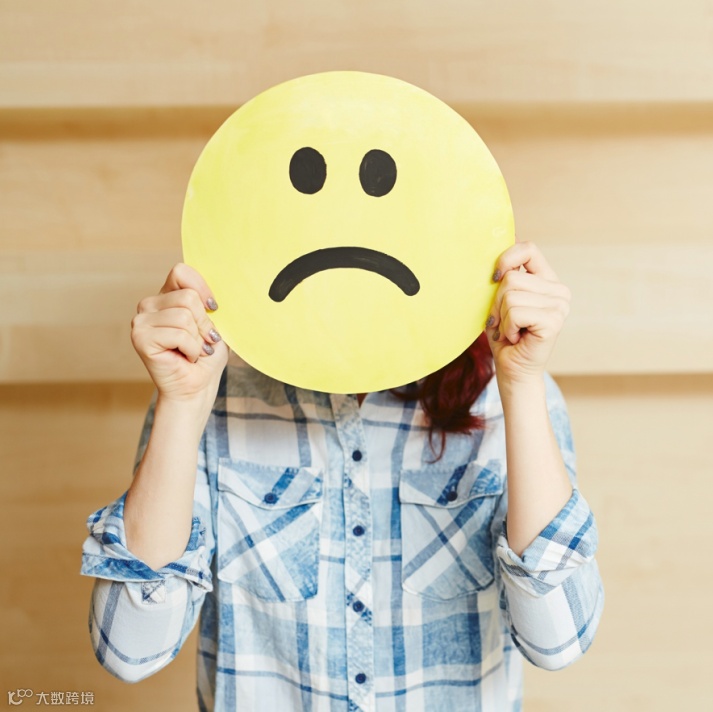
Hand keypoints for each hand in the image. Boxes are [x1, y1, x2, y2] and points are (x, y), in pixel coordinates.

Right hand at [131, 263, 228, 402]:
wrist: (198, 386)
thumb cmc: (207, 355)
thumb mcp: (215, 323)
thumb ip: (210, 303)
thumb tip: (217, 288)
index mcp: (167, 295)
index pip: (181, 272)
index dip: (202, 288)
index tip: (213, 309)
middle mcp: (150, 304)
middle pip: (188, 297)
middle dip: (204, 324)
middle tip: (202, 341)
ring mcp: (141, 320)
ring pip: (184, 316)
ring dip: (198, 339)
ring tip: (193, 351)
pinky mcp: (140, 337)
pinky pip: (178, 334)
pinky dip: (191, 349)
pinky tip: (185, 357)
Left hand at [485, 242, 569, 385]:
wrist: (513, 370)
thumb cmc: (505, 336)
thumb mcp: (500, 301)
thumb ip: (503, 278)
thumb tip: (495, 253)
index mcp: (547, 280)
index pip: (528, 248)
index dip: (506, 258)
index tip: (493, 277)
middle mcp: (558, 290)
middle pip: (511, 277)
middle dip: (497, 302)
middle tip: (503, 321)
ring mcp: (560, 305)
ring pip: (511, 295)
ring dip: (502, 317)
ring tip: (510, 330)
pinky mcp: (554, 321)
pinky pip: (515, 312)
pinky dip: (507, 327)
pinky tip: (516, 337)